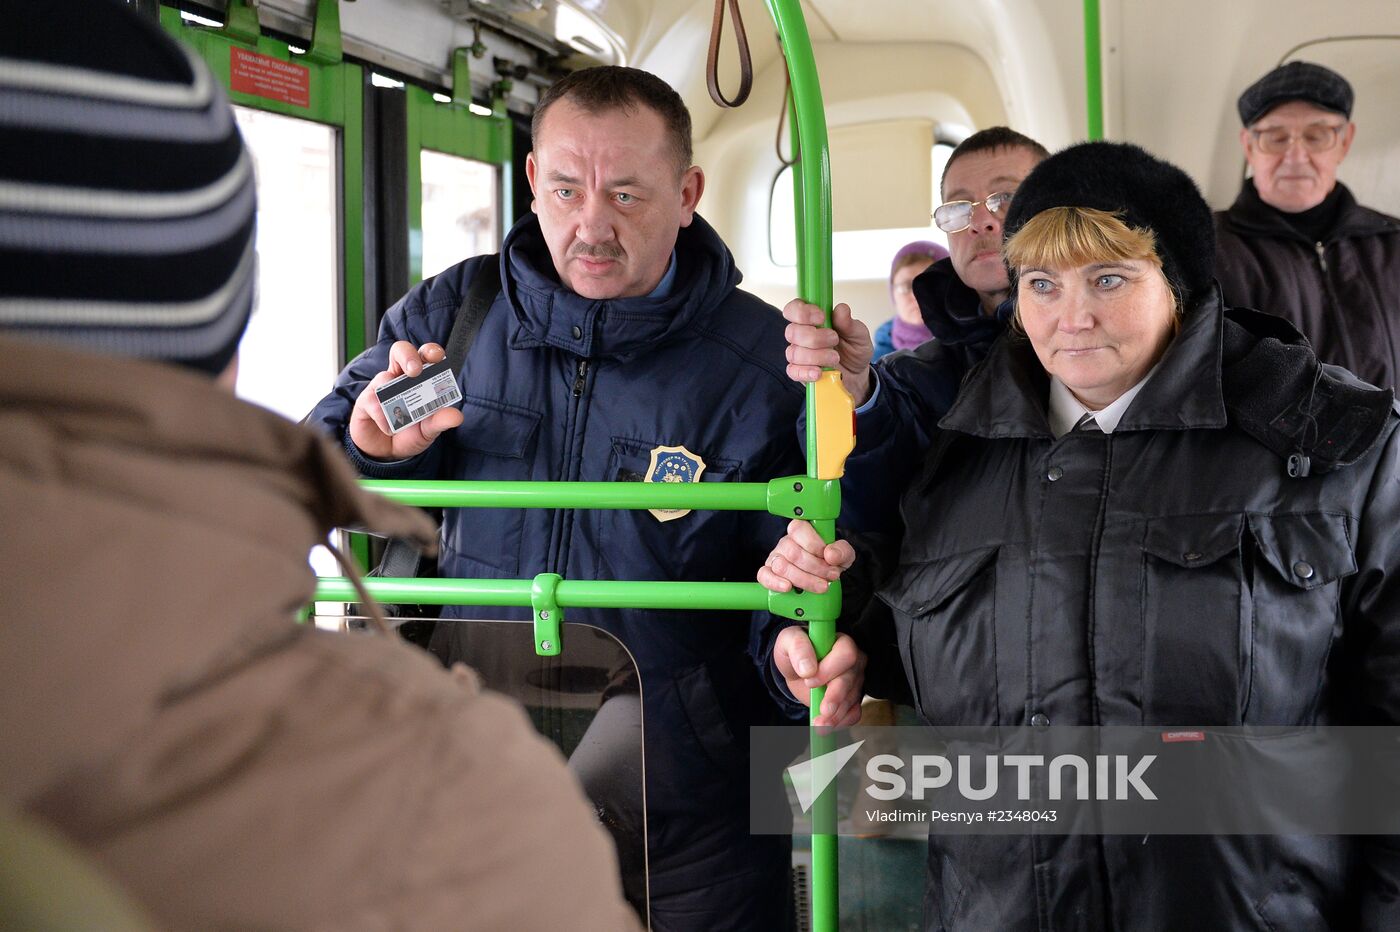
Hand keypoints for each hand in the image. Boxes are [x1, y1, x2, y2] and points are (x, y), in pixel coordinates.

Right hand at [348, 341, 464, 460]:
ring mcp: (380, 387)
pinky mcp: (365, 401)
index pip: (424, 356)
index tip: (437, 357)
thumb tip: (457, 416)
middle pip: (400, 350)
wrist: (387, 454)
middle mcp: (398, 377)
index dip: (430, 351)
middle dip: (408, 356)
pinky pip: (374, 402)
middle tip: (415, 371)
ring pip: (384, 377)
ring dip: (395, 396)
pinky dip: (384, 419)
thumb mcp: (428, 429)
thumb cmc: (409, 433)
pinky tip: (390, 429)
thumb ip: (440, 421)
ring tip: (403, 419)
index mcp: (419, 378)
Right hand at [757, 519, 855, 594]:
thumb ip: (841, 551)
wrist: (827, 580)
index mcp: (800, 531)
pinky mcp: (768, 574)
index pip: (798, 529)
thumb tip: (830, 555)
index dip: (814, 545)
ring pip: (782, 566)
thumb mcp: (844, 554)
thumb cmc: (831, 563)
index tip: (829, 558)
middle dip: (816, 567)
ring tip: (821, 586)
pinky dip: (775, 582)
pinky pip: (764, 575)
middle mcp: (785, 543)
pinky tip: (788, 587)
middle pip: (794, 553)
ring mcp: (775, 558)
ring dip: (804, 579)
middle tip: (831, 576)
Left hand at [773, 627, 866, 726]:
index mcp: (840, 642)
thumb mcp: (788, 641)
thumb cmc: (795, 652)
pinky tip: (828, 727)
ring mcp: (855, 681)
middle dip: (835, 697)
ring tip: (819, 725)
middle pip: (851, 679)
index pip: (846, 653)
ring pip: (852, 699)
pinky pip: (854, 713)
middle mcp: (853, 661)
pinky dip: (842, 722)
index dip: (830, 669)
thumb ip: (798, 647)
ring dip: (836, 715)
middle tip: (822, 710)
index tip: (809, 679)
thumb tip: (808, 668)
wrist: (796, 670)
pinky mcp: (852, 699)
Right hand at [782, 299, 873, 403]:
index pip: (793, 309)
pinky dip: (806, 372)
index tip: (821, 317)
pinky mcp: (799, 372)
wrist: (856, 373)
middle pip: (792, 332)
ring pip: (794, 353)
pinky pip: (793, 372)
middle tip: (834, 340)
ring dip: (816, 356)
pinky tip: (819, 372)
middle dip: (814, 337)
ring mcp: (798, 355)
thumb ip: (849, 323)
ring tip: (835, 358)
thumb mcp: (858, 334)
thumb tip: (841, 309)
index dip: (802, 312)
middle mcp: (801, 335)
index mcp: (811, 319)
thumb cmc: (853, 349)